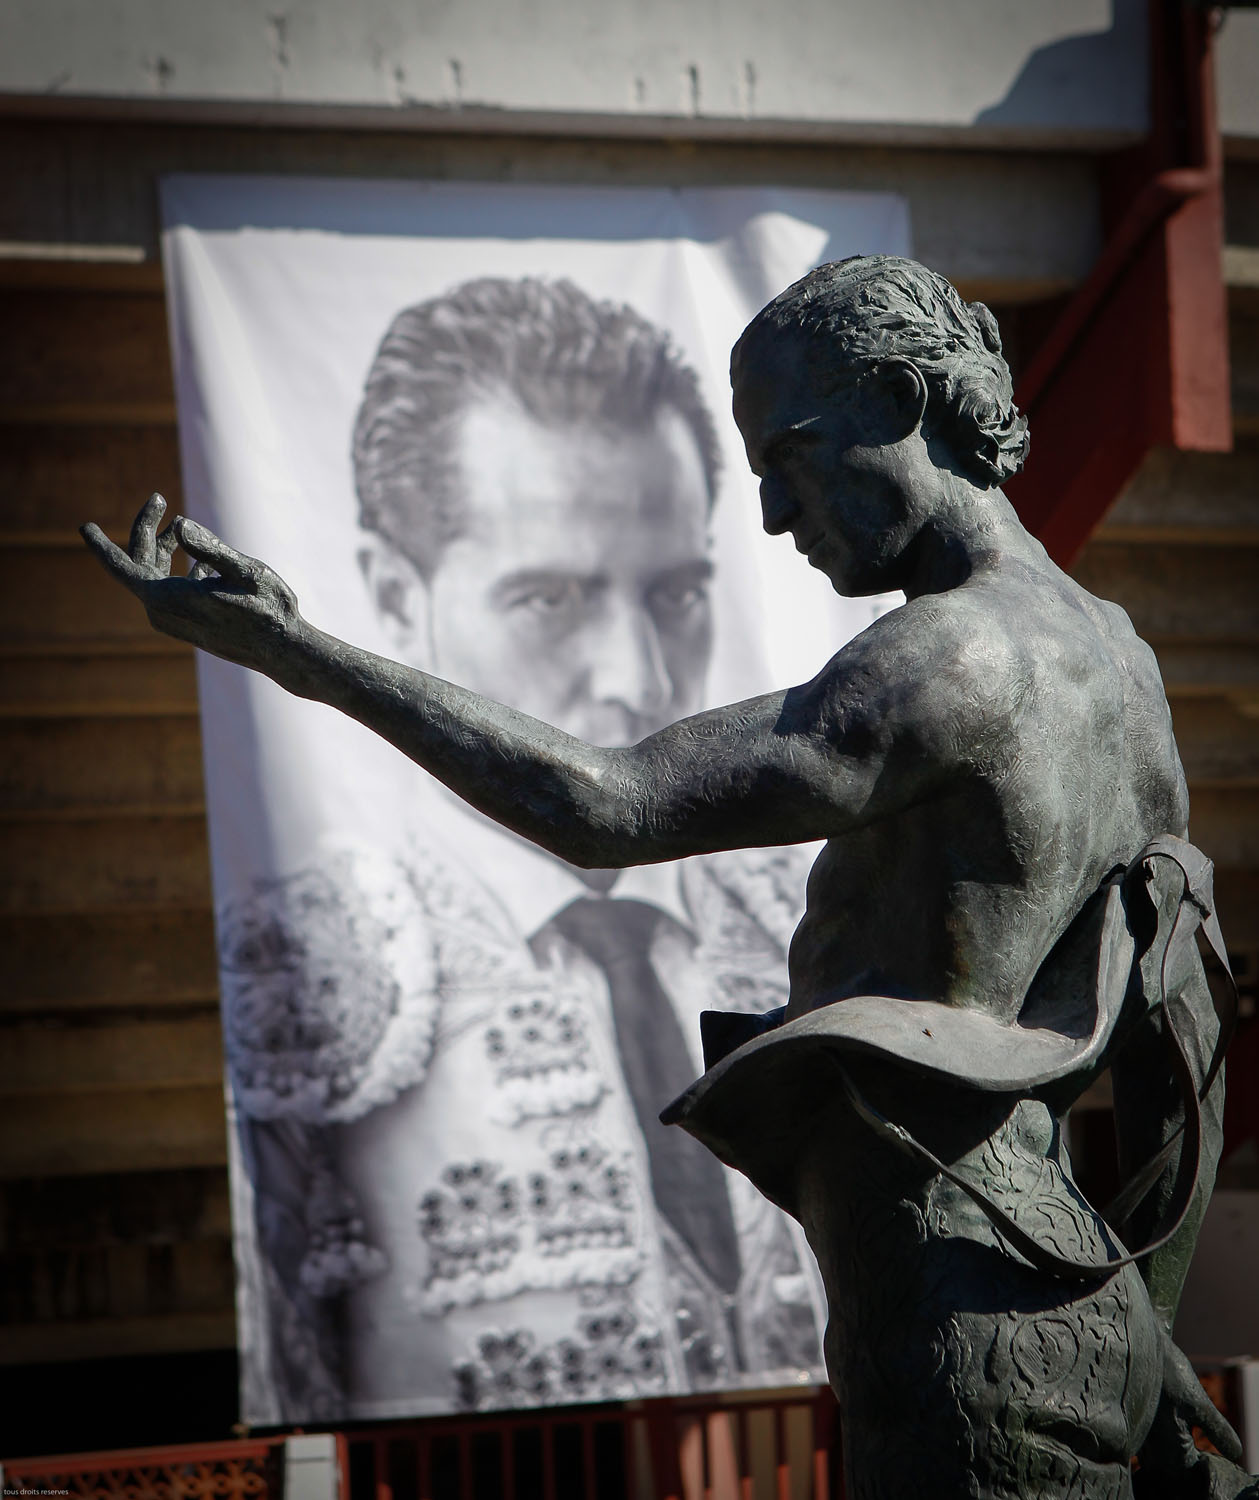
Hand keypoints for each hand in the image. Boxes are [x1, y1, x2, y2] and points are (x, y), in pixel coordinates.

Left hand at [82, 495, 304, 677]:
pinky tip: (200, 562)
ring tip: (177, 524)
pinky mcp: (187, 625)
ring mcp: (174, 621)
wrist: (282, 651)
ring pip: (155, 577)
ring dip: (164, 549)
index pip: (121, 567)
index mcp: (168, 599)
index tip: (84, 526)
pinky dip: (178, 569)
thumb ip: (210, 547)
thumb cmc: (268, 610)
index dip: (100, 545)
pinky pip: (169, 590)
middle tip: (160, 499)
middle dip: (148, 531)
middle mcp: (163, 613)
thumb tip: (180, 524)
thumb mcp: (245, 571)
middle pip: (140, 564)